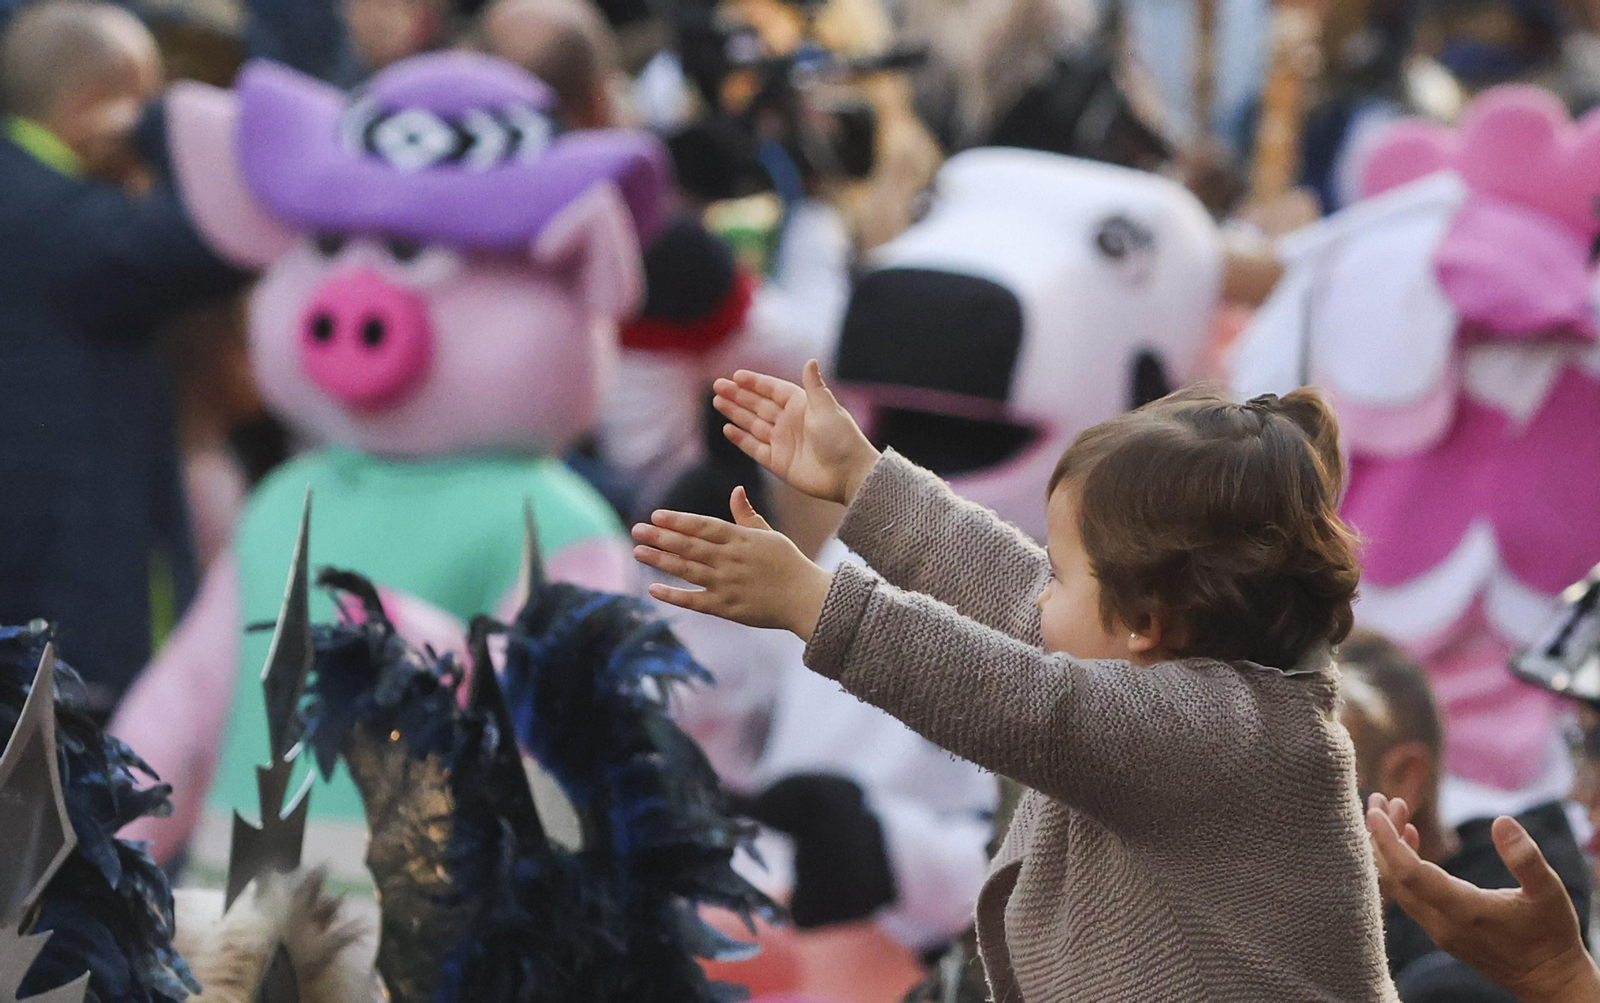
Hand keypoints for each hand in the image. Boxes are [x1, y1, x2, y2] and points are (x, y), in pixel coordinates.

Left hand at [633, 486, 833, 639]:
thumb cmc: (788, 564)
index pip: (703, 526)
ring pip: (687, 569)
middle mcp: (730, 559)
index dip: (678, 520)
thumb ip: (746, 515)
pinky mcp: (726, 607)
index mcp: (740, 539)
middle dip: (660, 537)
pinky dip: (673, 595)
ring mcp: (726, 584)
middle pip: (689, 546)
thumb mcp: (769, 534)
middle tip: (636, 530)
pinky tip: (653, 587)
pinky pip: (694, 600)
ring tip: (638, 552)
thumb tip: (735, 490)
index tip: (656, 515)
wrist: (806, 599)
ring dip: (660, 560)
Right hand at [713, 360, 879, 506]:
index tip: (736, 376)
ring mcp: (782, 441)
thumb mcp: (827, 408)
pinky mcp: (778, 462)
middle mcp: (789, 421)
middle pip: (758, 405)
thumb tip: (810, 361)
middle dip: (738, 395)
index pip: (772, 389)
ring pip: (752, 423)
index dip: (754, 383)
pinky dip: (741, 438)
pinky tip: (728, 428)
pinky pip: (754, 447)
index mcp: (801, 405)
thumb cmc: (842, 439)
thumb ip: (814, 386)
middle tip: (717, 386)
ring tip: (717, 402)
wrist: (848, 475)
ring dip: (735, 412)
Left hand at [1367, 794, 1599, 1002]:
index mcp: (1463, 912)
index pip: (1409, 873)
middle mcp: (1441, 923)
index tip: (1375, 811)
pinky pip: (1409, 894)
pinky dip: (1402, 864)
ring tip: (1395, 809)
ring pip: (1398, 886)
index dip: (1388, 841)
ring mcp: (1438, 930)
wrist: (1550, 982)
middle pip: (1394, 877)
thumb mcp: (1549, 893)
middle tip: (1379, 799)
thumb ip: (1525, 859)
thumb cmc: (1551, 935)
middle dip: (1380, 836)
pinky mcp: (1440, 931)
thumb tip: (1502, 821)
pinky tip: (1411, 838)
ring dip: (1390, 848)